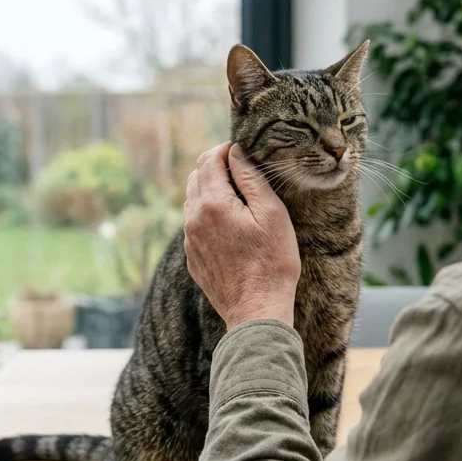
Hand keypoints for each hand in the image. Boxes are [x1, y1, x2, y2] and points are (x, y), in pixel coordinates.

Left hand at [184, 143, 300, 328]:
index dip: (225, 150)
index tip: (243, 151)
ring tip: (238, 197)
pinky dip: (209, 214)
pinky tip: (231, 225)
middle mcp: (193, 219)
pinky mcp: (193, 257)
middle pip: (196, 177)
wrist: (256, 310)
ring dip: (211, 191)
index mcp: (212, 203)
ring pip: (193, 201)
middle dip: (216, 167)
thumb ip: (251, 179)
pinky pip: (195, 225)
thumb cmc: (272, 262)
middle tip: (242, 171)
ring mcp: (190, 240)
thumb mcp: (272, 214)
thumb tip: (236, 153)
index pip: (208, 160)